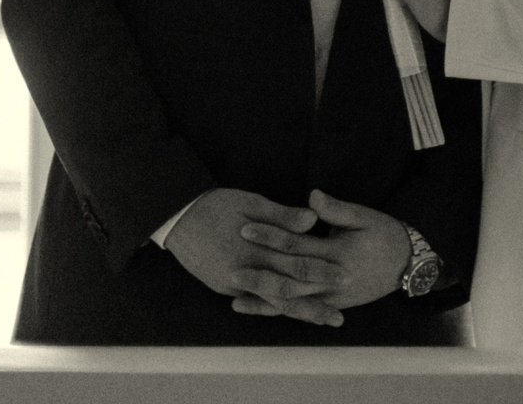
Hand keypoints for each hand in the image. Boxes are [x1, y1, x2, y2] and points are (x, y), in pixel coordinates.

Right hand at [163, 188, 342, 326]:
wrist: (176, 218)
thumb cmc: (216, 205)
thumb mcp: (251, 202)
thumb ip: (282, 215)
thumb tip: (313, 221)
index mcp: (255, 247)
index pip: (296, 262)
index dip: (322, 270)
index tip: (345, 275)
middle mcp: (245, 271)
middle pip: (287, 291)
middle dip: (315, 302)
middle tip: (340, 316)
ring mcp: (233, 283)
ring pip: (272, 302)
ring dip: (299, 311)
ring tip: (324, 320)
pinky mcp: (225, 288)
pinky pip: (255, 302)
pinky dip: (275, 309)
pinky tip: (292, 312)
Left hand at [231, 189, 413, 316]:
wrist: (408, 263)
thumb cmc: (384, 234)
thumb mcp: (363, 216)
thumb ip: (335, 210)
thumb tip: (311, 197)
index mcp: (338, 252)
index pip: (297, 244)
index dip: (270, 235)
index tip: (246, 228)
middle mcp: (333, 278)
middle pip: (289, 276)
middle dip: (259, 273)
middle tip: (230, 268)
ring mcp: (332, 296)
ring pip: (292, 300)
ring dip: (263, 299)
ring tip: (234, 296)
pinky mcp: (332, 305)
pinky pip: (300, 310)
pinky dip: (276, 310)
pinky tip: (254, 308)